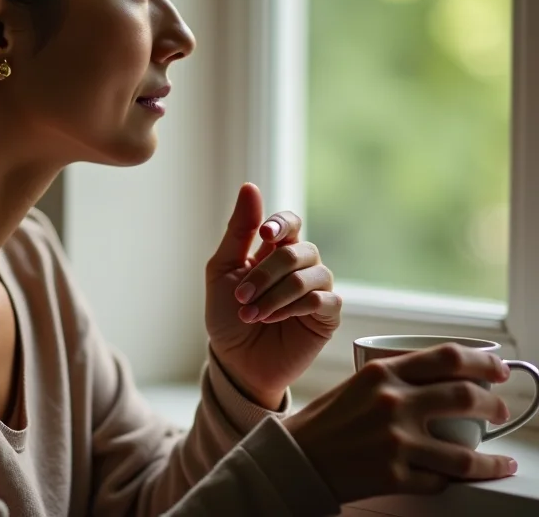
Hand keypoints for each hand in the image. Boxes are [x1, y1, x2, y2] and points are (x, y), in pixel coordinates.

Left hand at [205, 183, 340, 409]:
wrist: (235, 362)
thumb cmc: (227, 316)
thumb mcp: (222, 269)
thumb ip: (238, 230)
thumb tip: (250, 187)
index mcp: (274, 251)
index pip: (290, 222)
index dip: (280, 223)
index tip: (263, 235)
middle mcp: (300, 266)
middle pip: (297, 249)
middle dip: (265, 273)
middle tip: (241, 297)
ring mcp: (316, 290)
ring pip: (310, 274)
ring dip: (276, 294)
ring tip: (253, 314)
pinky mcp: (327, 316)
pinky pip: (323, 300)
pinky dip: (294, 307)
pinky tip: (273, 320)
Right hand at [284, 344, 516, 503]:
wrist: (298, 456)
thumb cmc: (327, 419)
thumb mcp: (359, 383)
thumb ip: (397, 379)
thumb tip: (444, 380)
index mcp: (381, 372)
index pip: (447, 357)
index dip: (482, 362)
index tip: (496, 369)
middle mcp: (392, 402)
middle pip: (465, 397)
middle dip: (494, 405)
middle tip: (499, 409)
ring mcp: (395, 441)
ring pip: (465, 453)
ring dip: (491, 457)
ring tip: (498, 456)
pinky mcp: (395, 476)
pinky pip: (442, 481)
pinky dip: (458, 481)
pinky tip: (464, 479)